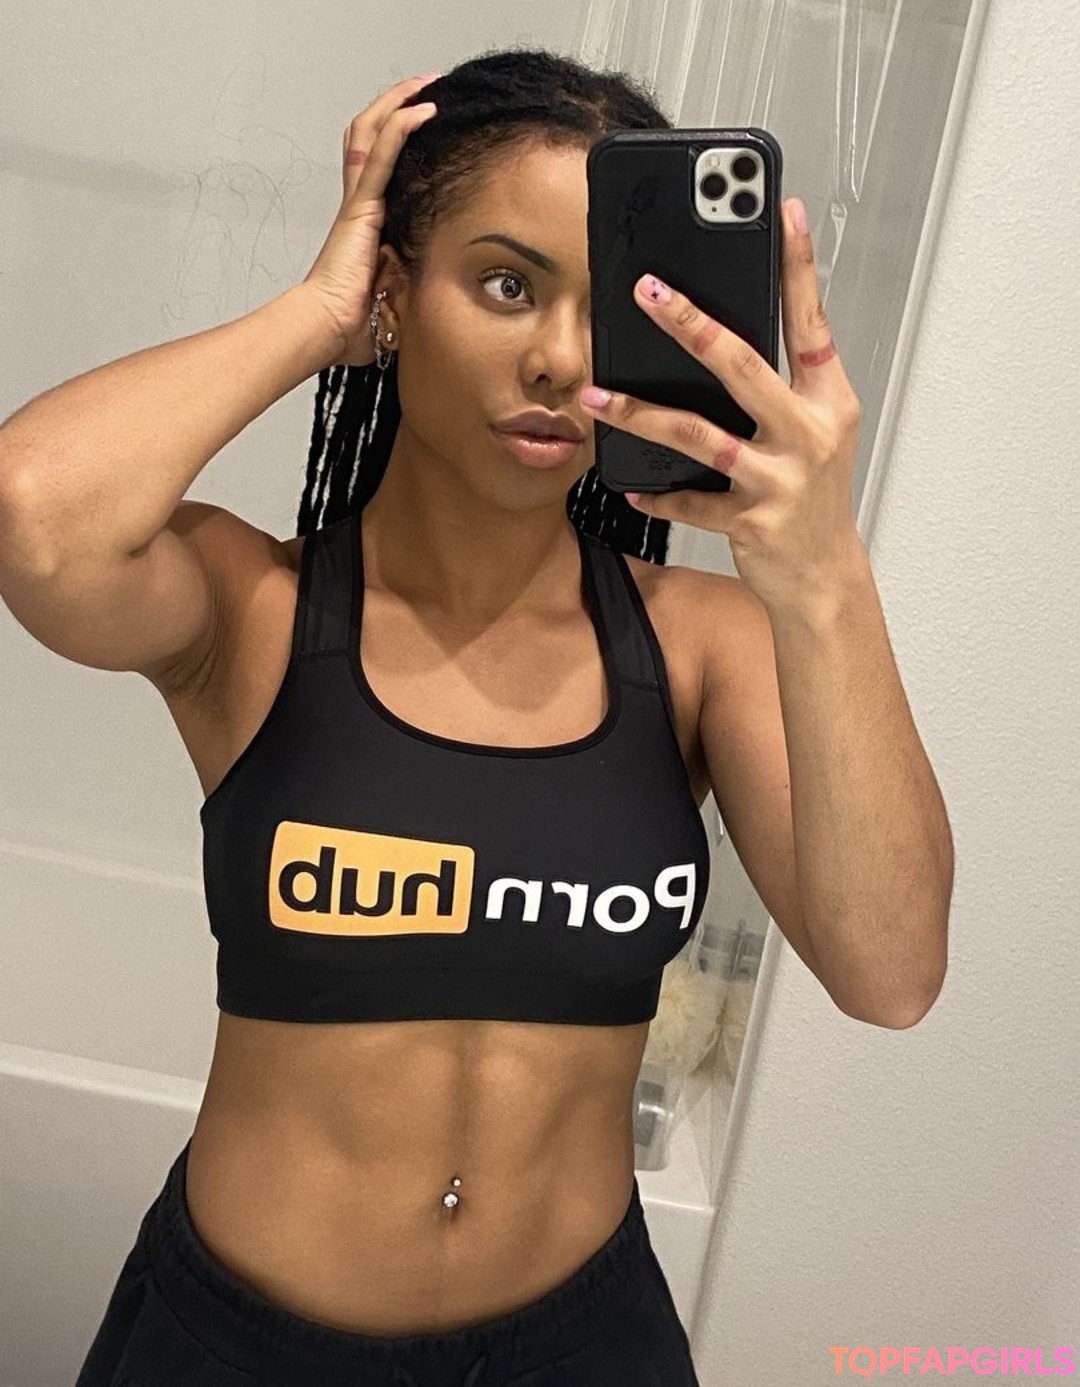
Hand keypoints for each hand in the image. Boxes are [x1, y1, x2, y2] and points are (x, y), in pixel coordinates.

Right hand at [301, 73, 439, 366]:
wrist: (325, 328)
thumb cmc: (348, 326)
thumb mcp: (389, 307)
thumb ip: (405, 297)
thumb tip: (427, 306)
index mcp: (364, 227)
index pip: (379, 168)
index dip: (397, 141)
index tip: (425, 126)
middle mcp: (359, 207)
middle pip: (370, 137)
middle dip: (396, 107)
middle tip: (427, 89)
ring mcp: (359, 203)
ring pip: (372, 132)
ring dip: (399, 102)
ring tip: (427, 84)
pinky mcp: (362, 207)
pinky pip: (381, 154)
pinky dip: (401, 126)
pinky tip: (423, 109)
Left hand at [578, 197, 864, 613]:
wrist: (824, 576)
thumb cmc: (813, 497)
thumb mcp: (814, 433)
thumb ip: (783, 385)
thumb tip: (720, 337)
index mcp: (829, 401)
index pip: (812, 322)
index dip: (799, 267)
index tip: (782, 214)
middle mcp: (808, 434)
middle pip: (743, 366)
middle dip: (691, 324)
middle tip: (649, 290)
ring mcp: (779, 480)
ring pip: (699, 435)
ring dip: (640, 413)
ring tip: (595, 395)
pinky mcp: (751, 522)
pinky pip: (689, 500)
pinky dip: (656, 493)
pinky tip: (628, 485)